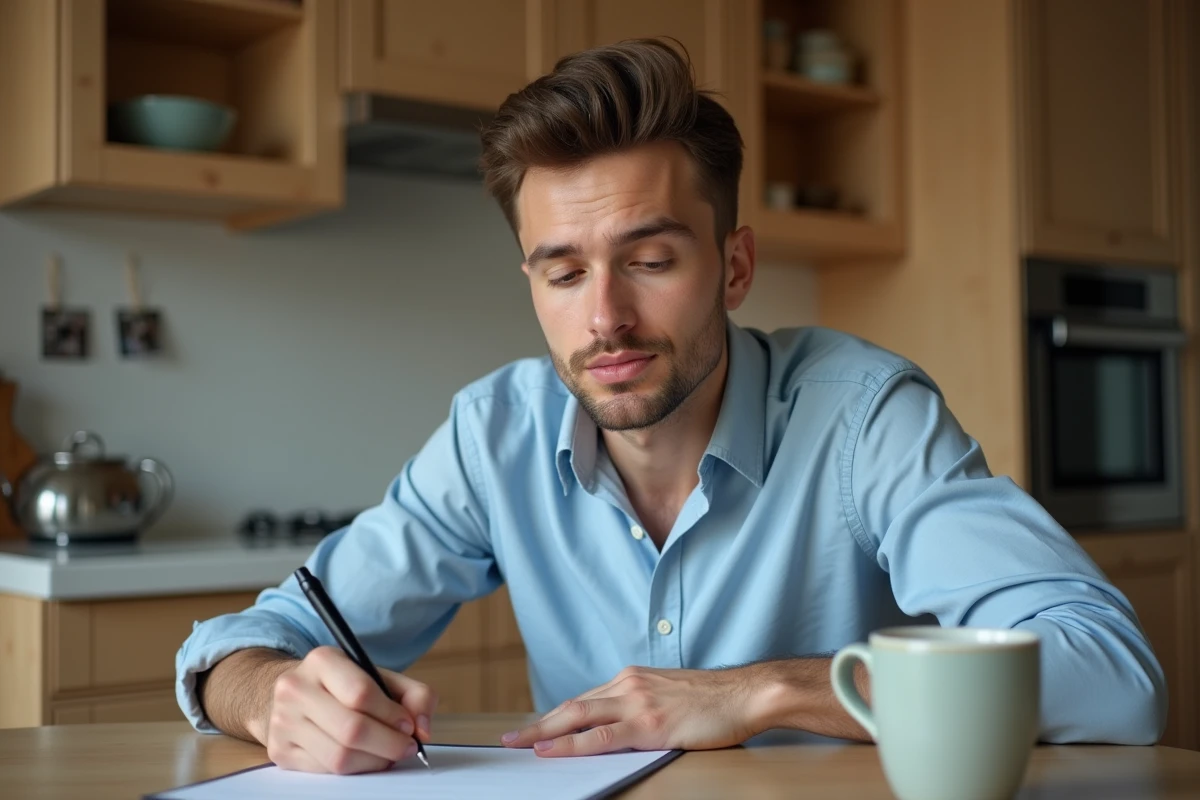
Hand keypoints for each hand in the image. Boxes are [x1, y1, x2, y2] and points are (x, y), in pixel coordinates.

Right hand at [264, 646, 436, 773]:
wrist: (293, 692)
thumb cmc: (342, 685)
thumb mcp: (379, 675)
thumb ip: (413, 694)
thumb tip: (423, 728)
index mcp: (322, 660)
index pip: (361, 693)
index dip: (391, 714)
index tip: (409, 725)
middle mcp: (295, 688)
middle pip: (351, 730)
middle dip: (389, 744)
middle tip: (407, 747)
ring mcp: (283, 721)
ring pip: (339, 757)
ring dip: (375, 761)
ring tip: (389, 754)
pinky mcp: (280, 750)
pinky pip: (326, 771)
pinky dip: (355, 769)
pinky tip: (366, 758)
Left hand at [501, 666, 760, 756]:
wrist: (746, 694)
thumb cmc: (715, 700)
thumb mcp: (669, 695)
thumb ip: (642, 704)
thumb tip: (619, 725)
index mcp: (632, 678)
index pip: (584, 698)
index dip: (556, 716)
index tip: (536, 727)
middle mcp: (628, 684)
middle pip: (571, 705)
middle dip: (538, 724)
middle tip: (510, 739)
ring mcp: (637, 702)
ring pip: (577, 717)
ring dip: (543, 733)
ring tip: (518, 746)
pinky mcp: (648, 724)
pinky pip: (599, 736)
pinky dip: (570, 744)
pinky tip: (551, 751)